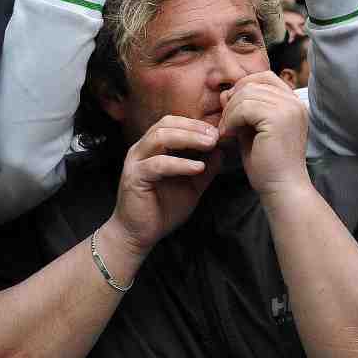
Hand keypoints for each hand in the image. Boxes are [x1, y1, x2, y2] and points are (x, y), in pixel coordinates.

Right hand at [110, 115, 222, 255]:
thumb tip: (222, 151)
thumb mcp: (192, 185)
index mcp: (153, 148)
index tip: (218, 131)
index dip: (196, 124)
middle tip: (216, 135)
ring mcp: (136, 162)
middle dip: (194, 127)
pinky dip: (180, 163)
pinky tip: (198, 168)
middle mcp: (142, 150)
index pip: (173, 123)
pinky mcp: (135, 177)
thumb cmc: (163, 208)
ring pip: (160, 137)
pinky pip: (158, 164)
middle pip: (166, 124)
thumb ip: (206, 168)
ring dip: (188, 138)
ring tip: (210, 145)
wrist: (140, 234)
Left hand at [218, 71, 311, 199]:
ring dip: (229, 112)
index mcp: (293, 103)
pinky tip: (229, 135)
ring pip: (246, 94)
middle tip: (226, 124)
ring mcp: (289, 109)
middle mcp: (294, 102)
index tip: (233, 113)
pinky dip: (231, 119)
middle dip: (233, 101)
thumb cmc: (268, 163)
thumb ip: (242, 108)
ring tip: (227, 132)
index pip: (264, 77)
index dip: (243, 89)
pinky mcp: (278, 118)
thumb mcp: (252, 129)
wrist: (281, 187)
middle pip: (252, 83)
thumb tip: (225, 92)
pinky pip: (245, 107)